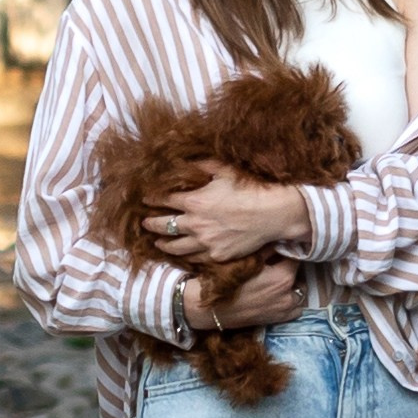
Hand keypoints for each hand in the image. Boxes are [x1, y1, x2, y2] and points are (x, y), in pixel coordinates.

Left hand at [150, 166, 309, 266]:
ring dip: (163, 243)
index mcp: (194, 201)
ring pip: (175, 246)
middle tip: (144, 223)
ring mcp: (205, 243)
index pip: (163, 200)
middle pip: (163, 225)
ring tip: (157, 241)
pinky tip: (182, 253)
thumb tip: (184, 160)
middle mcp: (194, 224)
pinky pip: (194, 258)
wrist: (272, 213)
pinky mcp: (216, 255)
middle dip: (150, 223)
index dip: (152, 199)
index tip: (146, 199)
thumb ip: (201, 166)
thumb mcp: (224, 171)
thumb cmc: (250, 188)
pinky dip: (185, 255)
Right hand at [186, 259, 303, 332]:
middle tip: (277, 264)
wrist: (211, 309)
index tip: (282, 249)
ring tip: (277, 280)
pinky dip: (289, 303)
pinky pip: (293, 310)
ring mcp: (283, 310)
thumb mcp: (247, 260)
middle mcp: (288, 295)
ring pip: (298, 294)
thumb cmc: (226, 281)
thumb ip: (267, 249)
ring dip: (292, 286)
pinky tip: (277, 296)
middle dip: (290, 269)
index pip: (296, 258)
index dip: (288, 252)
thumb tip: (279, 239)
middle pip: (298, 276)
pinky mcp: (276, 320)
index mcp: (283, 277)